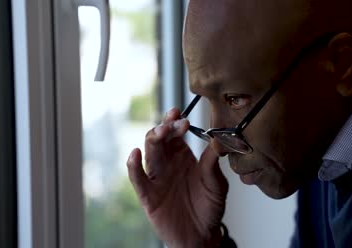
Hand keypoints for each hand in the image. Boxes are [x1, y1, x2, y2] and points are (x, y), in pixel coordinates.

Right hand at [127, 108, 228, 247]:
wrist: (201, 235)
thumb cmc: (209, 206)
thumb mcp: (216, 182)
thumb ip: (213, 162)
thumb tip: (218, 139)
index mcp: (183, 155)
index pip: (175, 133)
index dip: (176, 122)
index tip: (183, 116)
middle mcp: (168, 162)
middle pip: (160, 138)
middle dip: (165, 127)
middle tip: (175, 122)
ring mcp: (157, 177)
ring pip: (149, 153)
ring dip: (153, 140)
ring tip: (161, 132)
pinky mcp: (148, 195)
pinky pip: (137, 178)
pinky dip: (133, 166)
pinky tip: (135, 154)